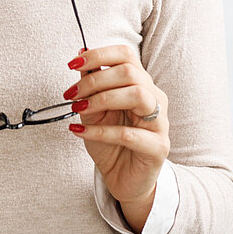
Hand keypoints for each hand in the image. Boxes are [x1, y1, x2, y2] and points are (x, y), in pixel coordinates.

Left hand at [64, 45, 169, 232]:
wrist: (123, 178)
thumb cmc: (111, 142)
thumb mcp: (94, 109)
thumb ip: (91, 84)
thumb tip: (81, 54)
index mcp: (142, 84)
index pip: (126, 55)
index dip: (100, 55)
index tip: (73, 63)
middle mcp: (155, 98)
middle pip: (130, 73)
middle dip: (95, 80)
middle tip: (72, 94)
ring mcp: (160, 122)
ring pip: (138, 96)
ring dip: (102, 99)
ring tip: (79, 110)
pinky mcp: (157, 147)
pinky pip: (129, 134)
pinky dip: (100, 131)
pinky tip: (80, 132)